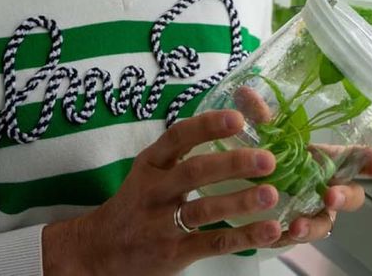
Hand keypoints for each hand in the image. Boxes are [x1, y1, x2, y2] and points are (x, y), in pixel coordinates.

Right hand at [42, 110, 282, 275]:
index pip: (178, 137)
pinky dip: (244, 236)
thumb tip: (234, 122)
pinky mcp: (174, 252)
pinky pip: (213, 242)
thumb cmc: (137, 202)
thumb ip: (181, 153)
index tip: (238, 118)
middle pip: (195, 172)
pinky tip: (269, 230)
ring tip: (272, 194)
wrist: (99, 249)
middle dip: (233, 164)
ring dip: (240, 202)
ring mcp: (163, 223)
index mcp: (151, 163)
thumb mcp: (149, 170)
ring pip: (205, 209)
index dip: (208, 125)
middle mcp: (155, 190)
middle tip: (268, 159)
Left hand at [232, 85, 371, 247]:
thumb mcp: (270, 134)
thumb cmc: (279, 155)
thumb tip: (244, 92)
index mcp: (331, 160)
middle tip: (331, 196)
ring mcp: (314, 212)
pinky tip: (274, 236)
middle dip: (345, 197)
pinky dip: (286, 238)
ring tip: (297, 226)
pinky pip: (295, 238)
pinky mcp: (294, 229)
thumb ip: (262, 116)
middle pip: (352, 197)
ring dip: (313, 226)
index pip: (360, 159)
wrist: (258, 183)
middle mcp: (330, 188)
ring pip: (324, 224)